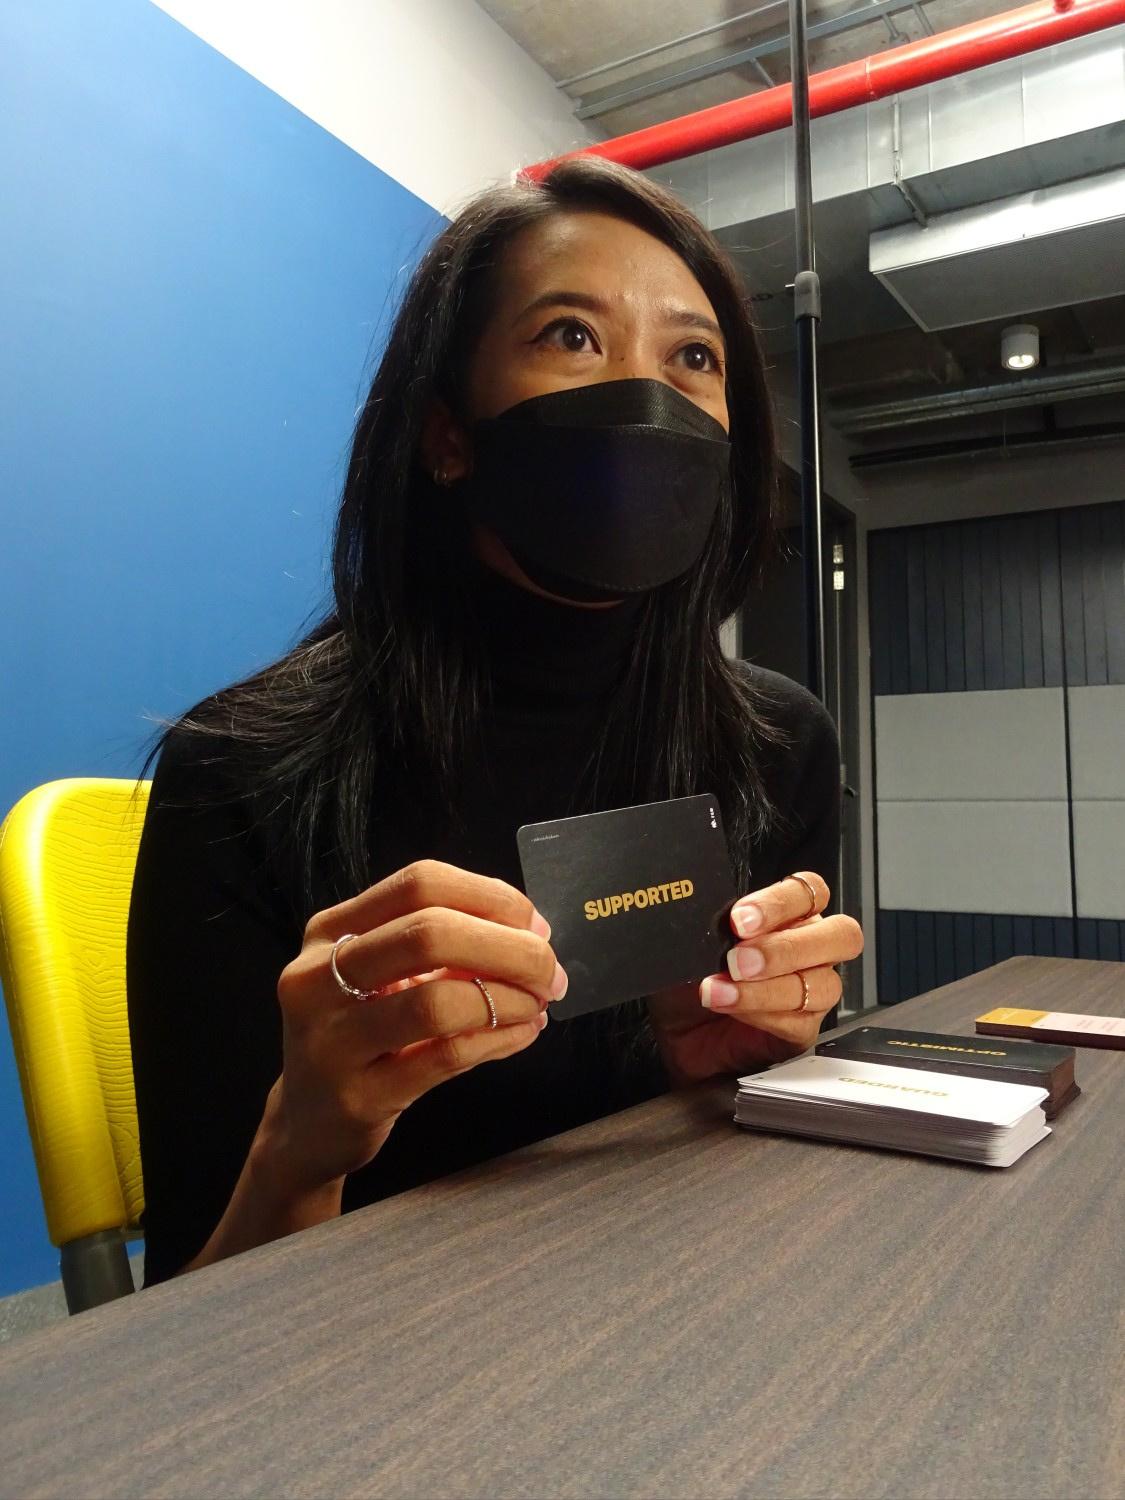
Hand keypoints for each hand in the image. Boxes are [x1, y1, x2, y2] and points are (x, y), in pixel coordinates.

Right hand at [260, 860, 566, 1195]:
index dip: (490, 897)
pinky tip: (521, 1034)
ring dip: (507, 999)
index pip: (419, 883)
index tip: (534, 926)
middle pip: (429, 933)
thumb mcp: (383, 976)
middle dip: (509, 948)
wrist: (308, 1124)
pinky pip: (444, 1057)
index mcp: (330, 930)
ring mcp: (330, 1040)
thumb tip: (532, 933)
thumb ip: (442, 946)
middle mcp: (317, 976)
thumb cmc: (361, 1035)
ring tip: (536, 1006)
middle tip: (549, 972)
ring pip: (436, 1001)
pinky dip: (497, 1040)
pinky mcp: (356, 1097)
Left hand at [648, 872, 862, 1085]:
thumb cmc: (689, 978)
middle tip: (740, 959)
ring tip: (722, 990)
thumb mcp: (694, 942)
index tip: (740, 919)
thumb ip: (712, 923)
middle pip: (842, 935)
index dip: (780, 902)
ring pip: (823, 984)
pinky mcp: (802, 1030)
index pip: (809, 892)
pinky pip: (801, 1022)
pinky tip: (731, 1010)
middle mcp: (809, 950)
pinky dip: (763, 1015)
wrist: (672, 1030)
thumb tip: (709, 913)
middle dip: (787, 947)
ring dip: (768, 988)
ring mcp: (812, 991)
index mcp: (787, 916)